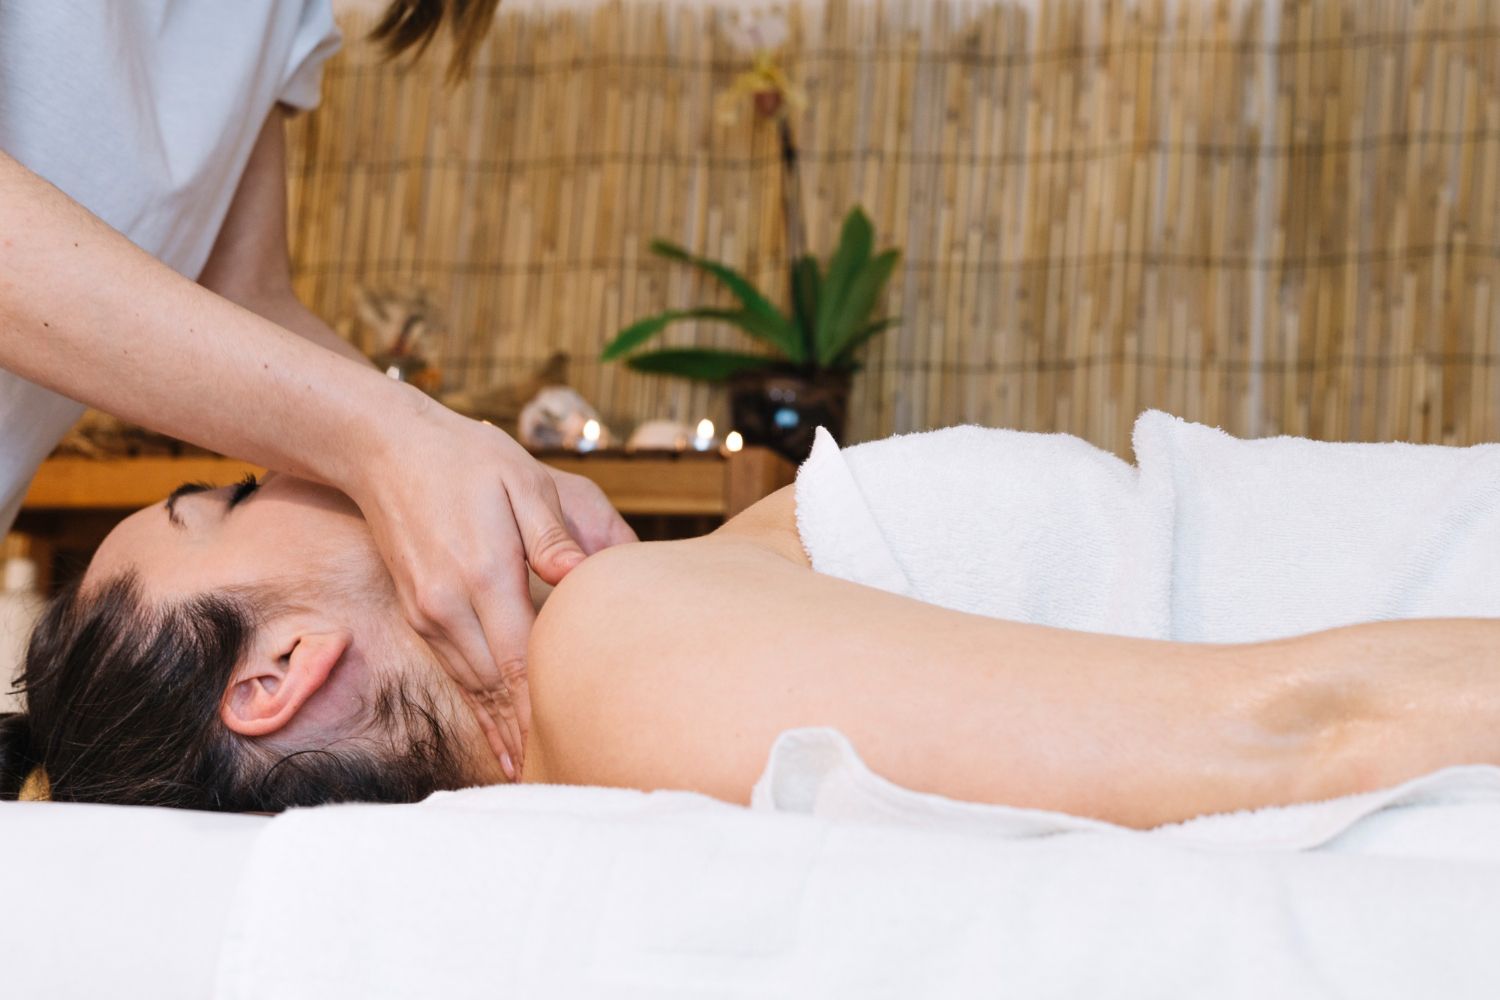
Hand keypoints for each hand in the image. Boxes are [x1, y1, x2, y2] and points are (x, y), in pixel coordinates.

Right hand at [349, 403, 632, 778]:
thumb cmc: (468, 459)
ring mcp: (428, 613)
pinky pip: (456, 672)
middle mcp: (449, 605)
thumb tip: (582, 578)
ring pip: (473, 687)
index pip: (522, 658)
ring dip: (503, 730)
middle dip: (528, 733)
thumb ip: (553, 535)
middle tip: (568, 775)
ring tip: (535, 774)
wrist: (386, 449)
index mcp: (482, 574)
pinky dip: (480, 709)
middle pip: (496, 686)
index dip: (548, 705)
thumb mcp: (522, 480)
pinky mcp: (419, 614)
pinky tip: (498, 737)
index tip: (576, 743)